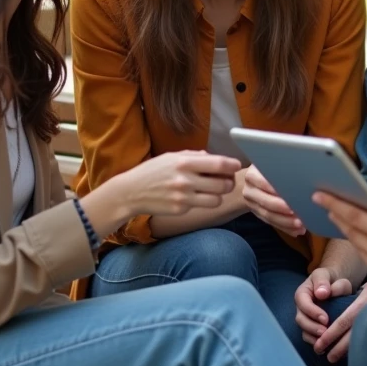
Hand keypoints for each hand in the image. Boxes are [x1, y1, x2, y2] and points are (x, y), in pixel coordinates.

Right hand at [123, 150, 241, 216]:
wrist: (131, 192)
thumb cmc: (153, 171)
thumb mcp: (172, 157)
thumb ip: (195, 156)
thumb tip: (216, 158)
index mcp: (184, 162)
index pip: (219, 164)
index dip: (232, 165)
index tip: (236, 166)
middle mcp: (185, 180)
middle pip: (223, 184)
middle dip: (228, 183)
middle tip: (226, 181)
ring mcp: (183, 197)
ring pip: (217, 199)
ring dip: (219, 195)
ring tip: (213, 190)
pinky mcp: (180, 209)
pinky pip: (202, 206)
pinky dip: (202, 202)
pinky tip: (194, 196)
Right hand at [242, 165, 304, 235]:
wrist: (253, 182)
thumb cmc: (270, 170)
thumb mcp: (272, 165)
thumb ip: (282, 170)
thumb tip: (304, 174)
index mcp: (252, 175)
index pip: (263, 182)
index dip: (275, 189)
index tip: (290, 194)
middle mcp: (249, 190)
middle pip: (266, 202)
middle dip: (282, 209)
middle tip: (298, 213)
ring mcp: (252, 205)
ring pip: (268, 216)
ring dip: (285, 222)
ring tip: (300, 225)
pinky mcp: (258, 215)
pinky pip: (271, 223)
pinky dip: (285, 227)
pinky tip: (297, 230)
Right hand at [295, 267, 352, 341]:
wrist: (335, 286)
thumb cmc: (331, 279)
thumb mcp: (327, 275)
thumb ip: (324, 282)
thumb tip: (321, 293)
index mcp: (302, 293)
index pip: (302, 302)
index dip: (312, 312)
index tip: (325, 318)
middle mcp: (301, 307)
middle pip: (300, 319)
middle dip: (312, 327)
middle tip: (325, 332)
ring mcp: (305, 318)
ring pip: (304, 330)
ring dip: (313, 337)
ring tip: (325, 341)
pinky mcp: (311, 328)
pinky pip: (309, 338)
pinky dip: (316, 343)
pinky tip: (325, 348)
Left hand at [309, 278, 366, 362]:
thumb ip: (355, 295)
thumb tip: (337, 299)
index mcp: (363, 304)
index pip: (343, 322)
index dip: (330, 335)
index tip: (320, 344)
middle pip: (351, 338)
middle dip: (337, 349)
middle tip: (326, 357)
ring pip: (361, 343)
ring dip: (347, 353)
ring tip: (336, 359)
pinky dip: (361, 349)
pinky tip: (355, 355)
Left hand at [314, 183, 366, 301]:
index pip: (356, 217)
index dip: (335, 205)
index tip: (320, 196)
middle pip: (353, 234)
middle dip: (338, 218)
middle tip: (326, 205)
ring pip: (361, 251)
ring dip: (350, 235)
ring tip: (342, 221)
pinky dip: (366, 252)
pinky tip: (365, 242)